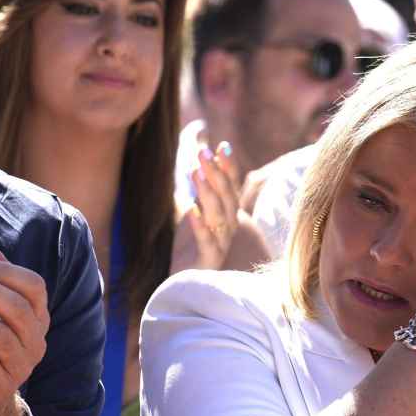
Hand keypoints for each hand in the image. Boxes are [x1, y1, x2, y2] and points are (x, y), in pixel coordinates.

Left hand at [172, 141, 243, 272]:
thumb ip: (199, 174)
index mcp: (227, 215)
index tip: (221, 146)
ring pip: (219, 217)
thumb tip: (200, 135)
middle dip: (216, 174)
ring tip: (196, 174)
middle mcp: (229, 228)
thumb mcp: (194, 202)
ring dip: (208, 194)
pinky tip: (192, 211)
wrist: (183, 280)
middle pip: (227, 198)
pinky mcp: (208, 262)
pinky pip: (207, 243)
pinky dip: (200, 226)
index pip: (232, 187)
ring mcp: (221, 245)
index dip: (228, 168)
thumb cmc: (191, 242)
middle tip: (203, 153)